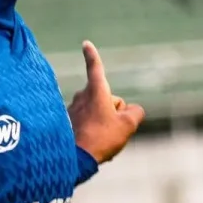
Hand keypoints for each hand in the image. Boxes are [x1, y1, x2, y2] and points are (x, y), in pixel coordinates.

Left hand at [68, 41, 144, 162]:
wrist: (73, 159)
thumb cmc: (101, 138)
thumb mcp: (128, 125)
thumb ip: (135, 112)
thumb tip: (132, 110)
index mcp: (96, 91)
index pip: (95, 67)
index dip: (92, 55)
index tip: (85, 43)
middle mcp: (81, 96)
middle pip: (107, 99)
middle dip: (114, 112)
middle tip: (112, 130)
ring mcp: (72, 109)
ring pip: (97, 112)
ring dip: (103, 123)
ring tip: (101, 140)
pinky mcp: (67, 123)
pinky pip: (87, 123)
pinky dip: (93, 132)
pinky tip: (93, 146)